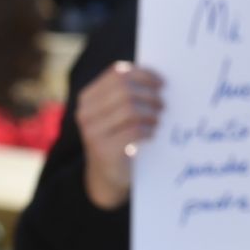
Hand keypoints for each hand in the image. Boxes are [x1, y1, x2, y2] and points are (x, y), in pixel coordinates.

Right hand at [77, 62, 163, 208]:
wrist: (108, 176)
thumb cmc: (119, 138)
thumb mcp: (118, 114)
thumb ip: (129, 94)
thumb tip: (159, 79)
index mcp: (88, 98)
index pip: (117, 74)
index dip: (143, 74)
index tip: (162, 83)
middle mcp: (85, 112)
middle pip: (125, 89)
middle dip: (149, 94)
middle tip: (163, 104)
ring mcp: (92, 132)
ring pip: (130, 108)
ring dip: (151, 112)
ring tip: (158, 119)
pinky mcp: (103, 150)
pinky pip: (134, 131)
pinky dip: (148, 130)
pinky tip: (152, 134)